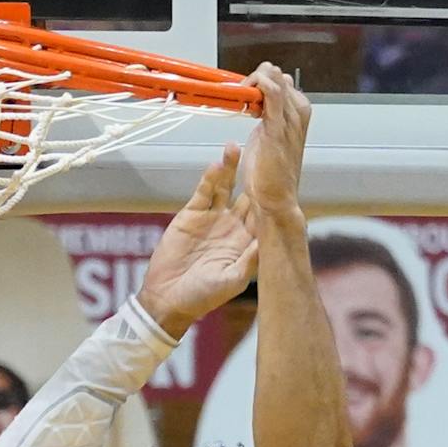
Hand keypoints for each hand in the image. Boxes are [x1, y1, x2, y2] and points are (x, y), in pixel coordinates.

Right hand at [136, 143, 258, 337]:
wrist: (167, 299)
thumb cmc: (203, 297)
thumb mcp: (232, 280)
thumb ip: (250, 259)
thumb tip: (271, 238)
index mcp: (246, 241)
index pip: (264, 211)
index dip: (271, 194)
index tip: (280, 174)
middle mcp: (232, 226)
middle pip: (247, 192)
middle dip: (254, 173)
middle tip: (262, 149)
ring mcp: (212, 218)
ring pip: (225, 186)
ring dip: (231, 167)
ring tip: (236, 147)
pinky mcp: (190, 215)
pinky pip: (203, 193)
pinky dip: (209, 178)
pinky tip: (216, 163)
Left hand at [241, 63, 312, 225]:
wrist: (274, 199)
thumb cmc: (269, 173)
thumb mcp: (268, 137)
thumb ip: (267, 117)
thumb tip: (258, 101)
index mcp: (298, 113)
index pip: (280, 80)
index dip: (260, 80)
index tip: (243, 92)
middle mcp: (298, 112)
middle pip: (277, 75)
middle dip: (256, 78)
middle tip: (238, 93)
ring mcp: (290, 119)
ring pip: (275, 79)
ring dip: (253, 80)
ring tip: (239, 94)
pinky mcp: (278, 128)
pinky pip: (271, 93)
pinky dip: (257, 86)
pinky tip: (244, 93)